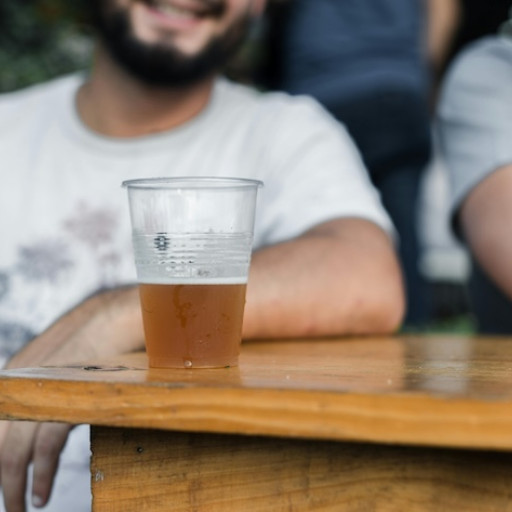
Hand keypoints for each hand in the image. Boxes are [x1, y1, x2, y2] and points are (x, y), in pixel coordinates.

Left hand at [0, 286, 143, 510]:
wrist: (122, 312)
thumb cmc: (104, 332)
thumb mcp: (69, 356)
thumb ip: (54, 381)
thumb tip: (57, 406)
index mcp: (18, 370)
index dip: (0, 449)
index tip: (4, 470)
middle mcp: (20, 379)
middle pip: (0, 435)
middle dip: (2, 470)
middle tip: (10, 500)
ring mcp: (40, 387)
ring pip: (14, 447)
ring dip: (15, 483)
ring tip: (24, 504)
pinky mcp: (63, 396)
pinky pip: (44, 444)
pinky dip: (41, 472)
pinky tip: (42, 490)